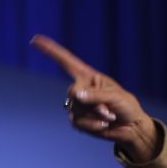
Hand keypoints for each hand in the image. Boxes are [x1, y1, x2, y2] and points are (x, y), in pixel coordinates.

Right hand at [29, 34, 159, 161]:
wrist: (131, 128)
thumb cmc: (127, 107)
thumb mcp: (115, 96)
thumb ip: (96, 96)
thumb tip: (75, 96)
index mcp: (89, 76)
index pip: (66, 61)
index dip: (51, 51)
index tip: (34, 40)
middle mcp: (81, 88)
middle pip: (73, 92)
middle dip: (92, 103)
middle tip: (109, 110)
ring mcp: (78, 105)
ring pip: (76, 109)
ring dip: (95, 115)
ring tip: (110, 117)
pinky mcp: (78, 120)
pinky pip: (77, 122)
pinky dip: (92, 125)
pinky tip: (103, 125)